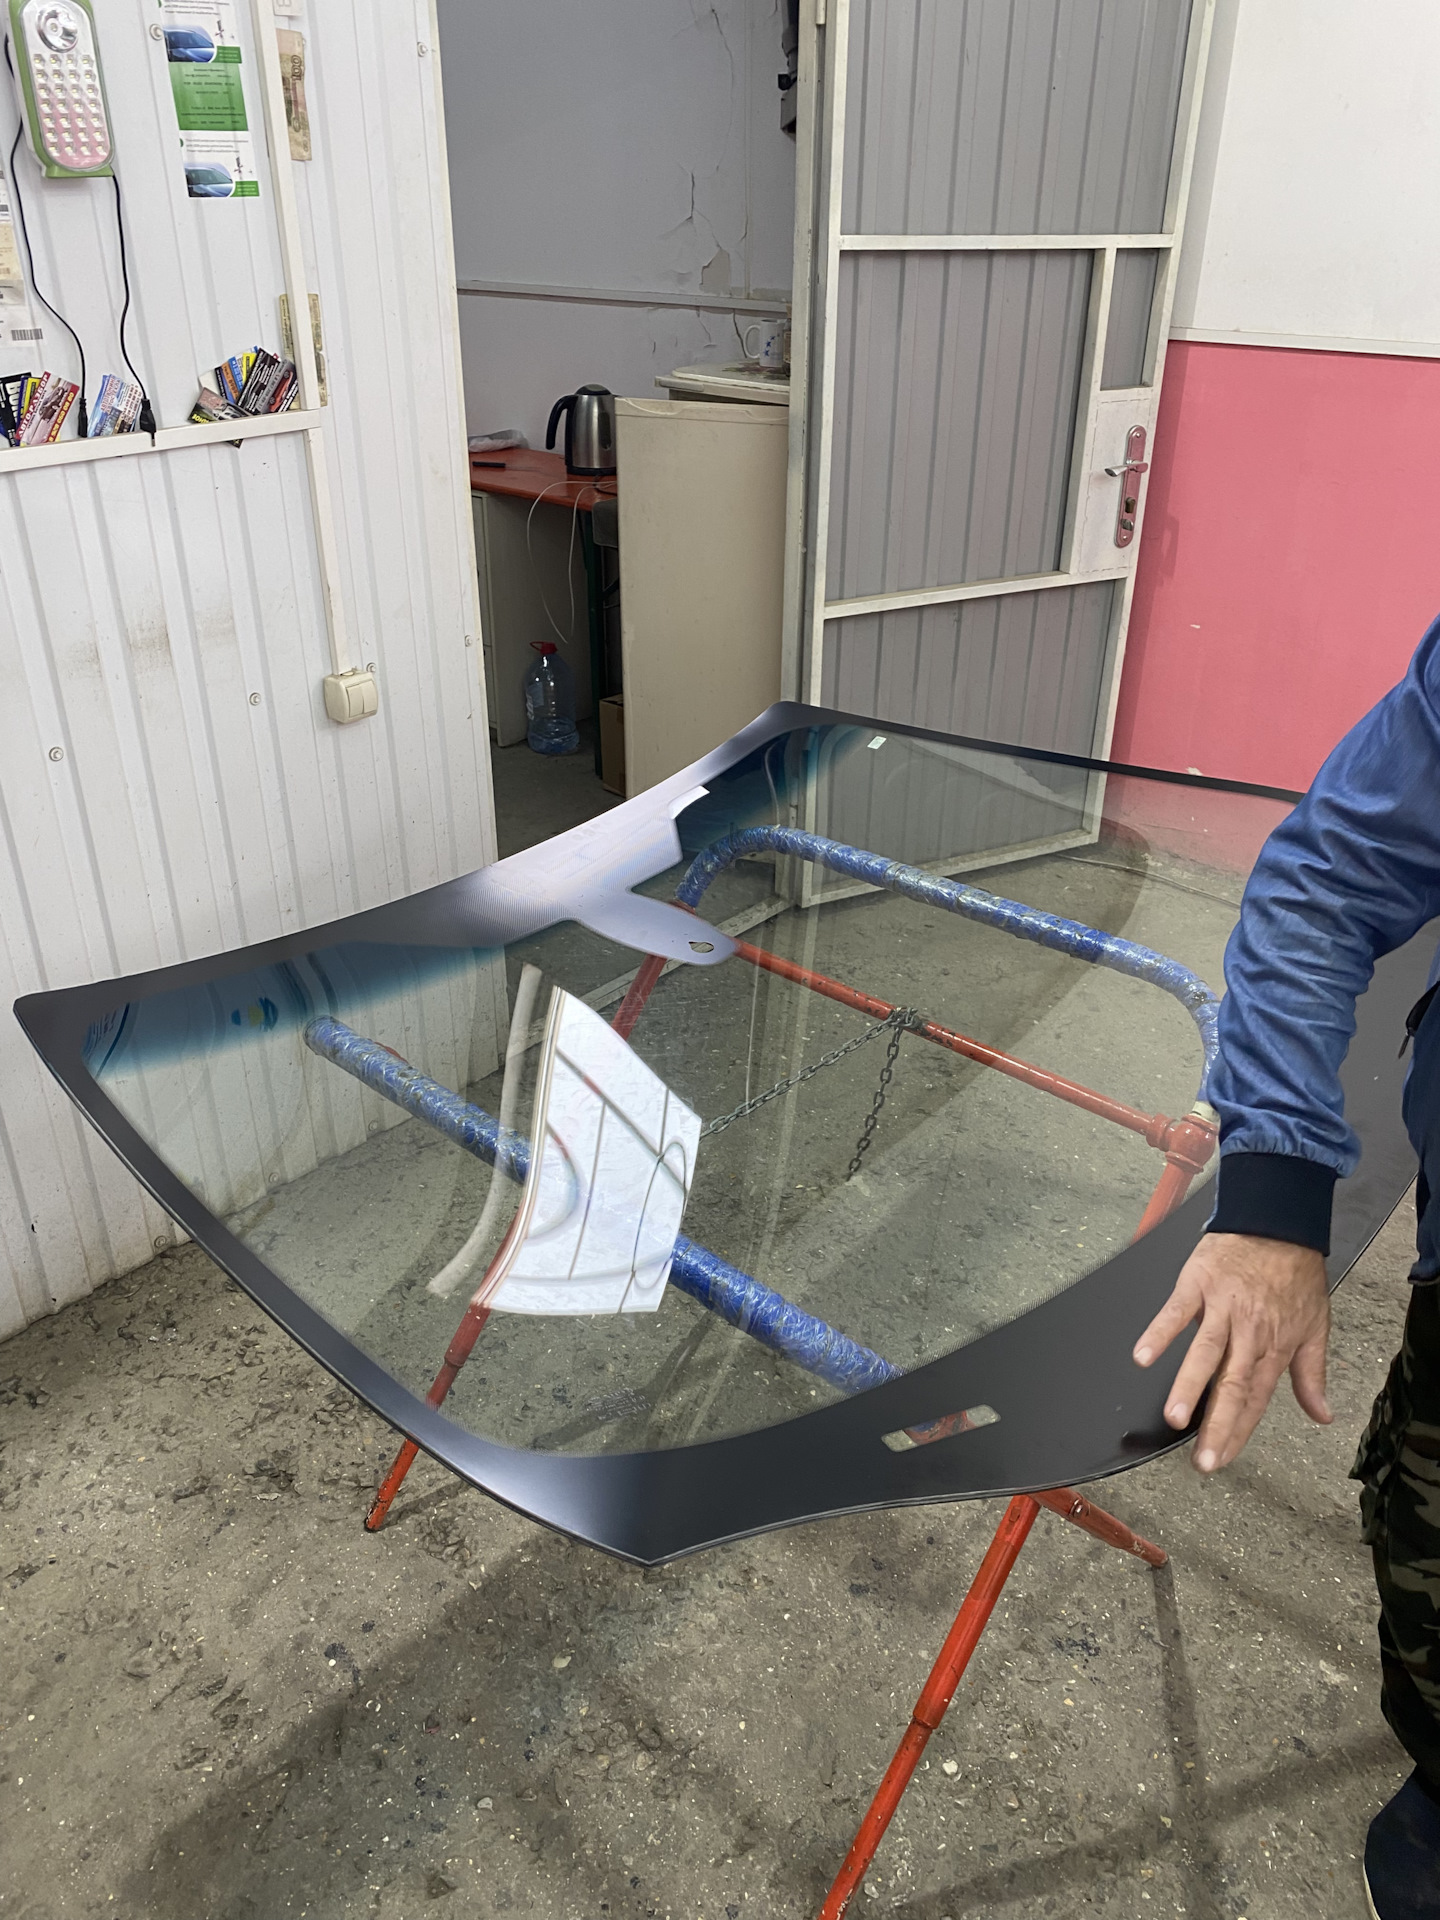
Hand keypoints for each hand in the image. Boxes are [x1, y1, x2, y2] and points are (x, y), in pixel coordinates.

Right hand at [1132, 1232, 1331, 1472]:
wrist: (1277, 1221)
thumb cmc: (1294, 1272)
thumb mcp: (1315, 1325)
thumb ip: (1312, 1374)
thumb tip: (1322, 1414)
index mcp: (1276, 1346)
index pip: (1256, 1398)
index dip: (1239, 1431)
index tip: (1221, 1458)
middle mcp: (1250, 1331)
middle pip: (1232, 1384)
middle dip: (1217, 1424)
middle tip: (1203, 1459)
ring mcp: (1222, 1307)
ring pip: (1205, 1352)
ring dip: (1188, 1385)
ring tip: (1174, 1415)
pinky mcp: (1197, 1283)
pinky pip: (1176, 1311)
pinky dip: (1160, 1333)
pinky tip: (1143, 1356)